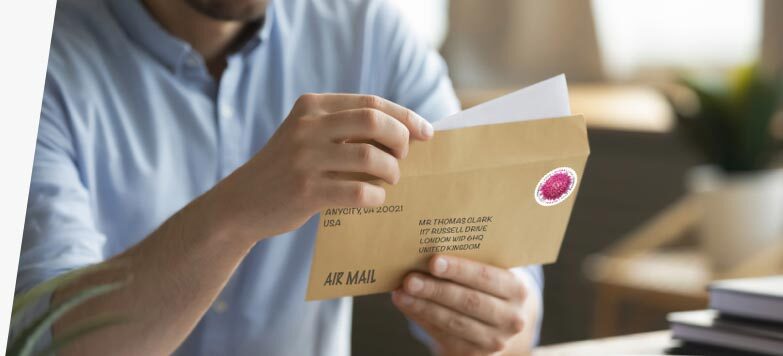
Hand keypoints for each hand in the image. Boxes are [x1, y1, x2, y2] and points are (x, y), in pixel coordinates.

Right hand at [206, 93, 432, 243]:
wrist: (242, 202)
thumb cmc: (288, 169)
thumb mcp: (308, 135)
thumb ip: (345, 129)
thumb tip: (405, 134)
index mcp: (312, 106)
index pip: (371, 103)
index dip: (404, 116)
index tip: (426, 131)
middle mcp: (307, 127)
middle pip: (374, 121)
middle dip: (400, 138)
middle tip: (405, 156)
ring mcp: (304, 159)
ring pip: (370, 158)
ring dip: (390, 171)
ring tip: (389, 180)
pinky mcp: (305, 191)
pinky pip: (358, 192)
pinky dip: (375, 196)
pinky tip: (373, 199)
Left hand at [392, 255, 532, 355]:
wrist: (499, 322)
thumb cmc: (486, 286)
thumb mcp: (488, 273)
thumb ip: (467, 263)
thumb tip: (425, 253)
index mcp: (517, 289)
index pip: (486, 277)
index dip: (459, 270)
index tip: (433, 261)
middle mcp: (511, 317)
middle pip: (469, 302)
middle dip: (436, 290)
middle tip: (410, 279)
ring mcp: (495, 340)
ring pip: (455, 322)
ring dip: (424, 306)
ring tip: (402, 292)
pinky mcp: (476, 355)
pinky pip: (445, 335)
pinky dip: (422, 318)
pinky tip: (407, 305)